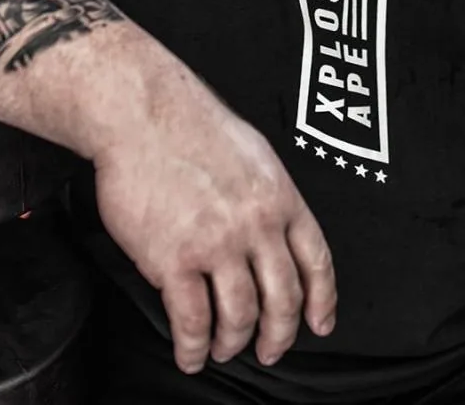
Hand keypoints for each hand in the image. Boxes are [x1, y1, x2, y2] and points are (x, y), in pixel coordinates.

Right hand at [92, 72, 336, 374]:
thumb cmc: (189, 125)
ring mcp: (217, 245)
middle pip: (282, 299)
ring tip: (223, 349)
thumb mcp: (254, 154)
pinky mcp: (174, 260)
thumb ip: (268, 195)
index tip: (318, 323)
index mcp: (280, 198)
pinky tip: (190, 352)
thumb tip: (274, 225)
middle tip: (269, 349)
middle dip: (278, 335)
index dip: (321, 301)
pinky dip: (193, 346)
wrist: (142, 113)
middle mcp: (256, 225)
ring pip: (240, 316)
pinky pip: (192, 320)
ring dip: (233, 343)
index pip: (317, 262)